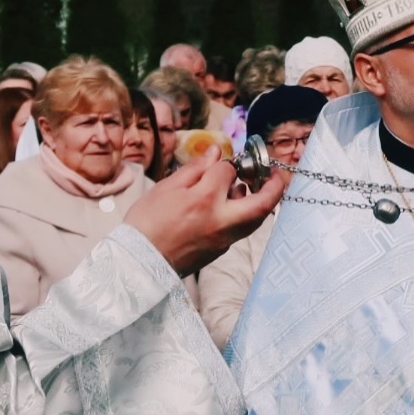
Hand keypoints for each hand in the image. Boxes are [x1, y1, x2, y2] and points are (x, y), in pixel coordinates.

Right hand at [125, 156, 286, 274]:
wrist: (139, 261)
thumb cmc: (147, 222)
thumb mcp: (166, 188)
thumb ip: (195, 169)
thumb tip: (215, 152)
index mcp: (206, 200)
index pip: (228, 172)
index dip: (225, 163)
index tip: (219, 161)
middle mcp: (222, 221)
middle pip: (263, 204)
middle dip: (274, 186)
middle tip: (272, 173)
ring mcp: (224, 239)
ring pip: (255, 220)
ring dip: (258, 201)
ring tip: (244, 188)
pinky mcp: (220, 251)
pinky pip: (240, 229)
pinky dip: (242, 214)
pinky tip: (227, 206)